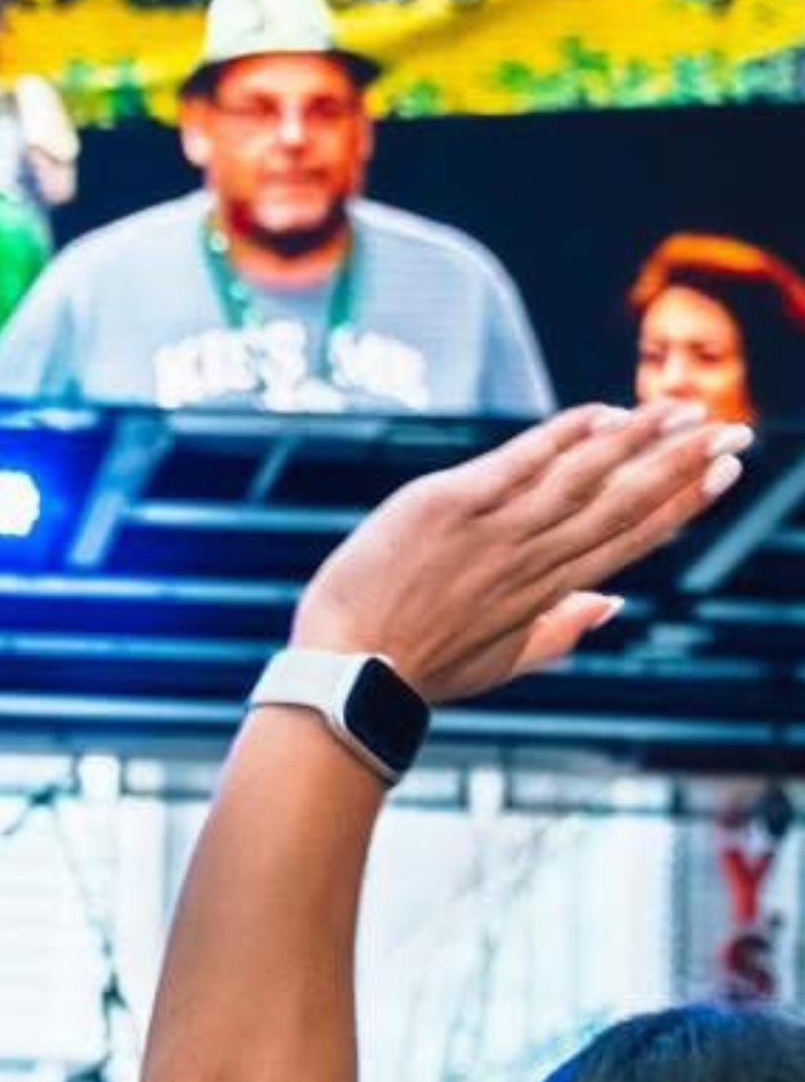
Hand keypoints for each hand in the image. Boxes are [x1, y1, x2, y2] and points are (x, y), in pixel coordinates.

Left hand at [292, 400, 750, 707]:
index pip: (630, 540)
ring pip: (585, 476)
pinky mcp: (452, 505)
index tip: (725, 474)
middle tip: (734, 432)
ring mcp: (495, 531)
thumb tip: (613, 605)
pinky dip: (565, 435)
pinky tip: (605, 411)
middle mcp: (533, 560)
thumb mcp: (499, 664)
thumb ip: (560, 632)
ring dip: (641, 439)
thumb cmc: (416, 669)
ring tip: (686, 408)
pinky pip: (521, 460)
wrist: (346, 672)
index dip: (683, 504)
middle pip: (624, 504)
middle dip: (684, 465)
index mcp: (548, 595)